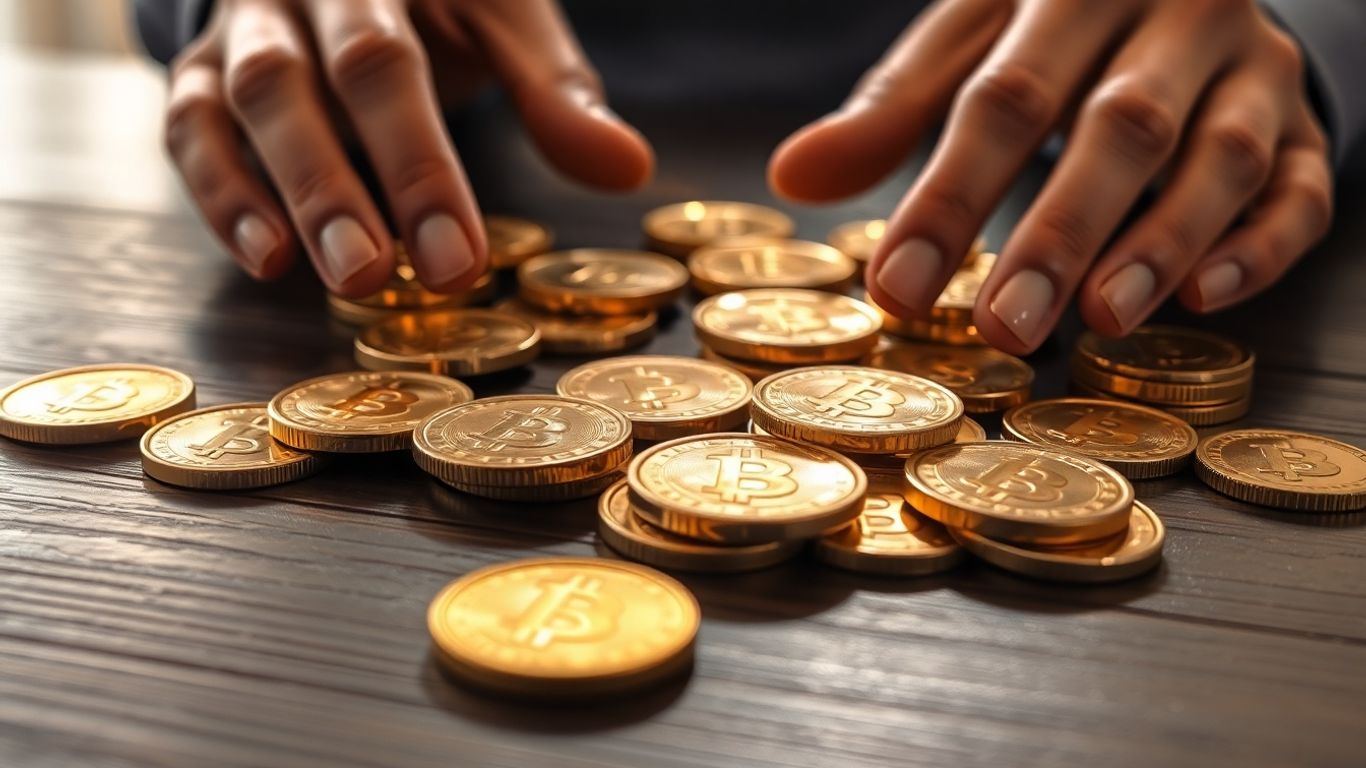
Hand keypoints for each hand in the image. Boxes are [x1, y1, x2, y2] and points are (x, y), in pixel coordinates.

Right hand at [164, 0, 651, 296]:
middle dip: (339, 187)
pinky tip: (264, 259)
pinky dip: (219, 192)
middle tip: (373, 276)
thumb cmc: (445, 2)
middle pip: (307, 82)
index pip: (387, 64)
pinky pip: (192, 127)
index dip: (419, 166)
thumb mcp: (507, 21)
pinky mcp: (204, 70)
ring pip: (243, 102)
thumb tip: (629, 168)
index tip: (460, 259)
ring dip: (280, 194)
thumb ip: (555, 92)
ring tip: (325, 276)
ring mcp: (245, 27)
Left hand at [770, 0, 1331, 352]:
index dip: (949, 196)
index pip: (1003, 97)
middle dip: (1058, 234)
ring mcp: (1250, 66)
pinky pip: (1301, 183)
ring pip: (1223, 154)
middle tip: (1004, 328)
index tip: (896, 290)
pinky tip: (1207, 296)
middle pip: (1119, 128)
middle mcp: (1172, 15)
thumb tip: (792, 175)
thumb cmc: (1050, 29)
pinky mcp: (1301, 119)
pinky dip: (1263, 243)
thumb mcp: (969, 46)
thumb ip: (892, 111)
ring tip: (1102, 318)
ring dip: (1164, 241)